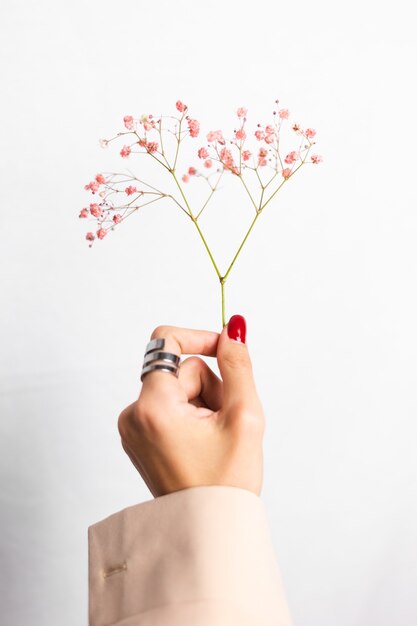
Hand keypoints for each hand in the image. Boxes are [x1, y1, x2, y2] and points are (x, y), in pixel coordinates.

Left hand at [117, 315, 264, 496]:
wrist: (209, 530)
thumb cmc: (226, 483)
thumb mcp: (244, 416)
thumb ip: (238, 365)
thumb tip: (232, 326)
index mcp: (153, 407)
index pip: (167, 342)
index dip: (199, 338)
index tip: (224, 350)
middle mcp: (134, 415)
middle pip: (180, 369)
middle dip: (210, 386)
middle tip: (226, 422)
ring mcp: (134, 428)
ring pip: (178, 389)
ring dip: (204, 403)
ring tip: (215, 438)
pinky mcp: (140, 437)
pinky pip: (169, 407)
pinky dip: (191, 416)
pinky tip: (203, 443)